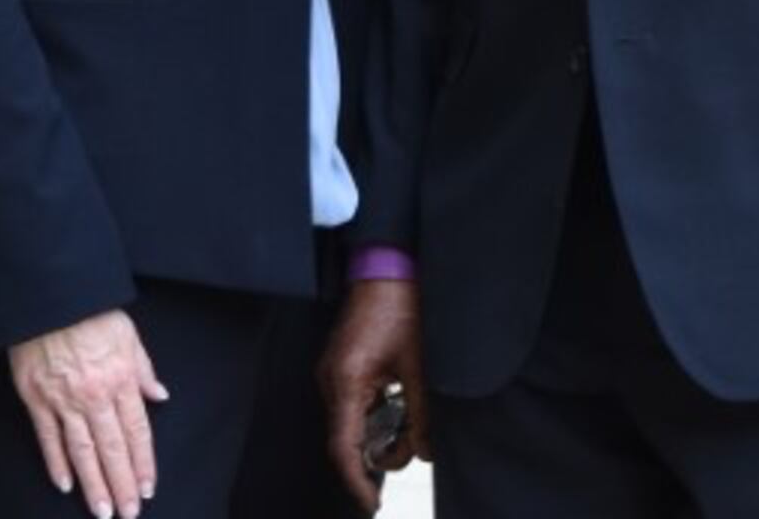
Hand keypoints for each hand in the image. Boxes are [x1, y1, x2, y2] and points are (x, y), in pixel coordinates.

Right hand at [6, 308, 168, 518]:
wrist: (50, 296)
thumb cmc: (91, 312)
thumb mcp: (129, 335)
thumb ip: (144, 370)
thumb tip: (160, 396)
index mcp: (121, 380)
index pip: (137, 432)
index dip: (143, 464)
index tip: (148, 488)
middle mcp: (95, 396)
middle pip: (112, 450)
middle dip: (123, 485)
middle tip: (129, 513)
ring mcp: (64, 400)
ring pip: (83, 451)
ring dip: (94, 485)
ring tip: (102, 511)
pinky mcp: (36, 399)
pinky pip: (48, 438)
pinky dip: (56, 463)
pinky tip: (65, 485)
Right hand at [320, 277, 430, 512]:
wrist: (387, 264)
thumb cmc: (401, 305)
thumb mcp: (419, 364)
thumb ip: (422, 413)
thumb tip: (426, 451)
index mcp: (346, 382)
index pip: (343, 448)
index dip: (357, 481)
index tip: (372, 504)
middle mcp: (332, 382)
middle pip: (347, 440)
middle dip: (377, 455)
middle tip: (410, 451)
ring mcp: (334, 373)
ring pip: (352, 423)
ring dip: (379, 433)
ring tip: (411, 429)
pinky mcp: (342, 365)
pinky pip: (354, 404)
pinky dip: (376, 415)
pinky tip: (400, 409)